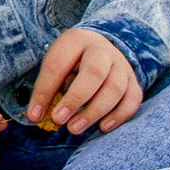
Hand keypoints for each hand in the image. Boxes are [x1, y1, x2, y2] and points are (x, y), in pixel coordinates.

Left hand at [25, 28, 141, 135]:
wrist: (100, 48)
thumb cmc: (71, 61)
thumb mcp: (54, 65)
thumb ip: (46, 89)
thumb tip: (35, 116)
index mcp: (76, 40)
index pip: (58, 65)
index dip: (46, 91)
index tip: (35, 115)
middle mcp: (103, 50)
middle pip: (94, 73)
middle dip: (75, 100)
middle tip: (58, 120)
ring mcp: (122, 65)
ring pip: (115, 89)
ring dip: (94, 112)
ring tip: (74, 128)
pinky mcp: (134, 81)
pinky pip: (132, 99)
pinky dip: (119, 116)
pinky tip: (103, 127)